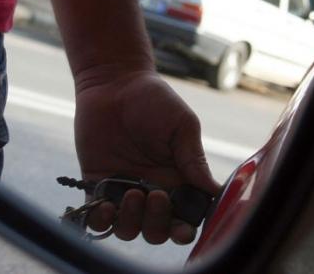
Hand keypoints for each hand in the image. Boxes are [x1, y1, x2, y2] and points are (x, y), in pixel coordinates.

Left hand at [73, 67, 220, 244]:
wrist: (114, 82)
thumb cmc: (154, 99)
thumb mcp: (182, 126)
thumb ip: (195, 160)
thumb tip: (216, 192)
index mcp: (178, 179)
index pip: (185, 218)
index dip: (184, 229)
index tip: (182, 226)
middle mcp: (151, 190)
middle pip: (158, 230)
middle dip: (158, 223)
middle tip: (156, 196)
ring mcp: (123, 189)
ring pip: (129, 229)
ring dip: (132, 222)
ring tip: (132, 194)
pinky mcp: (96, 184)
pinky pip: (97, 218)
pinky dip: (101, 221)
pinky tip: (105, 206)